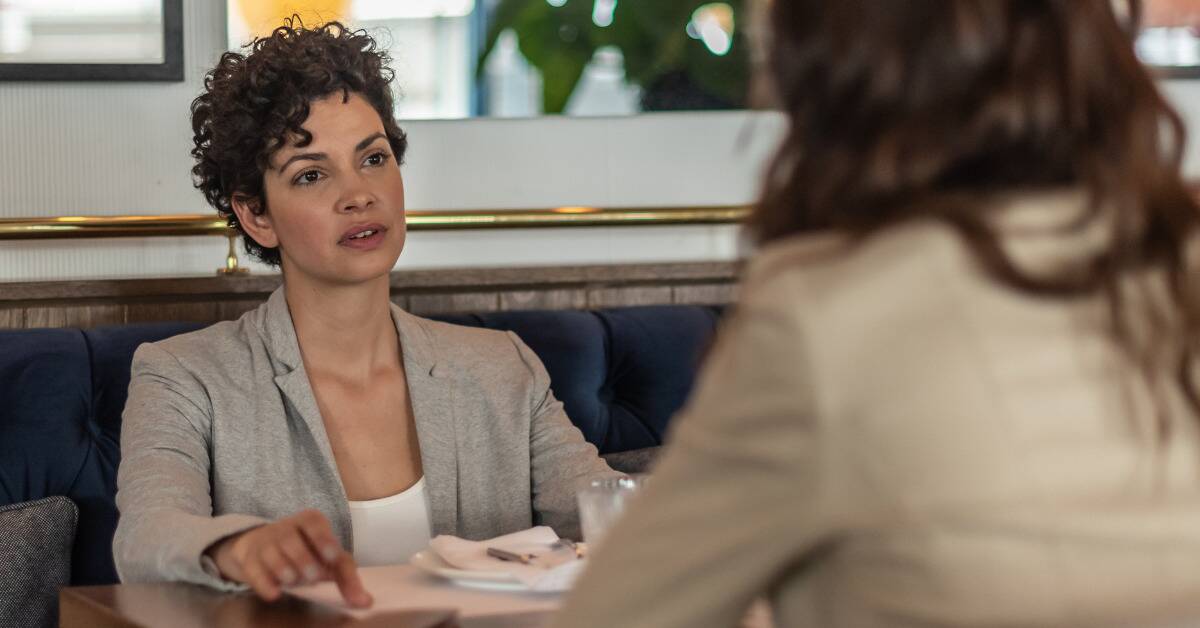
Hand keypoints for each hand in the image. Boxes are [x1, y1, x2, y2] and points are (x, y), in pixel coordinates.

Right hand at [205, 509, 372, 607]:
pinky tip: (274, 594)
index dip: (323, 539)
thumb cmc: (307, 551)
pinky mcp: (249, 559)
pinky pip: (253, 570)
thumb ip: (348, 577)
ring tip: (294, 581)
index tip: (332, 557)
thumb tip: (366, 602)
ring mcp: (265, 542)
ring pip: (270, 552)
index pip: (315, 524)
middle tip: (314, 577)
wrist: (265, 547)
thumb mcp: (329, 559)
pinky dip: (263, 583)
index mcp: (309, 521)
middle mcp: (285, 527)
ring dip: (284, 569)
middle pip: (290, 539)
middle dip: (303, 559)